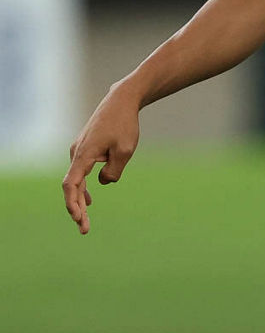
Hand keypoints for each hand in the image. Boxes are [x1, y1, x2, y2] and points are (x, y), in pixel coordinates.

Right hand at [62, 84, 140, 234]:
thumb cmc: (124, 125)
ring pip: (76, 180)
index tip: (79, 218)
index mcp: (84, 154)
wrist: (121, 101)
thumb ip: (114, 171)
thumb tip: (104, 183)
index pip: (72, 184)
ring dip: (80, 200)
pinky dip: (83, 188)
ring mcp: (79, 150)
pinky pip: (80, 172)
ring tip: (85, 220)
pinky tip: (89, 200)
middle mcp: (77, 152)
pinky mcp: (85, 148)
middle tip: (85, 230)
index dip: (73, 203)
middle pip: (73, 186)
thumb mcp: (125, 151)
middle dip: (77, 209)